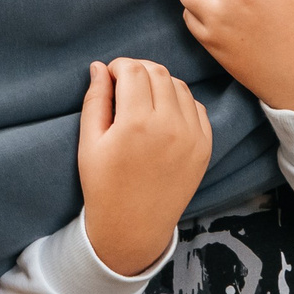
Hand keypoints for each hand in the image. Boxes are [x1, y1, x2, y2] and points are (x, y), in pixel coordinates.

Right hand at [74, 59, 211, 275]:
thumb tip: (99, 67)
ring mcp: (192, 136)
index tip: (109, 76)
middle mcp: (169, 125)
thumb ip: (95, 100)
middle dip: (138, 70)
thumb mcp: (89, 143)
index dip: (117, 66)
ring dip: (160, 83)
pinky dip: (179, 102)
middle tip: (124, 84)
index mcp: (136, 123)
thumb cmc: (104, 186)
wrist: (134, 227)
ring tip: (143, 100)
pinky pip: (196, 107)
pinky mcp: (205, 146)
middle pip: (158, 72)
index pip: (133, 70)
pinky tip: (163, 114)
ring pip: (179, 86)